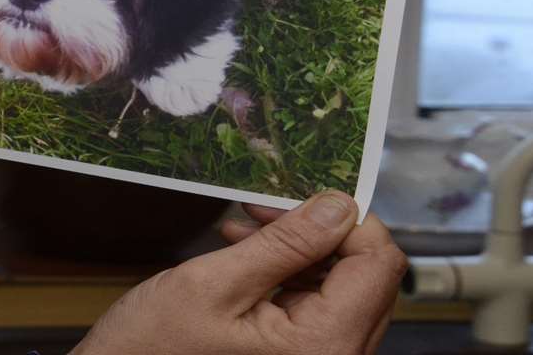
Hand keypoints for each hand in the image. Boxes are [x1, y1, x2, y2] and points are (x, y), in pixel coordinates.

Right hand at [71, 191, 407, 354]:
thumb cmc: (155, 349)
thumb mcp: (215, 283)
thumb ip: (284, 245)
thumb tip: (338, 206)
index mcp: (324, 346)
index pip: (378, 265)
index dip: (349, 219)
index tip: (302, 193)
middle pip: (367, 277)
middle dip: (322, 232)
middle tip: (264, 207)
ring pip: (343, 288)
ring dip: (302, 250)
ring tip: (245, 228)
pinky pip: (319, 307)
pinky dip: (290, 274)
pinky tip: (248, 254)